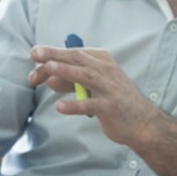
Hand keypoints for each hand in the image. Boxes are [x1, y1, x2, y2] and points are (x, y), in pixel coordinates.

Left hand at [29, 44, 159, 145]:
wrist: (142, 122)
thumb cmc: (114, 101)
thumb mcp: (91, 86)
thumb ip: (70, 81)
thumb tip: (47, 77)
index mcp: (102, 61)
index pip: (74, 54)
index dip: (53, 54)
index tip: (34, 56)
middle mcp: (106, 71)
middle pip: (78, 59)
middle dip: (56, 55)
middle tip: (36, 52)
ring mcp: (110, 88)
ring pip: (86, 76)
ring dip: (66, 71)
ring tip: (48, 68)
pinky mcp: (111, 107)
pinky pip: (91, 105)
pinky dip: (75, 105)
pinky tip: (60, 107)